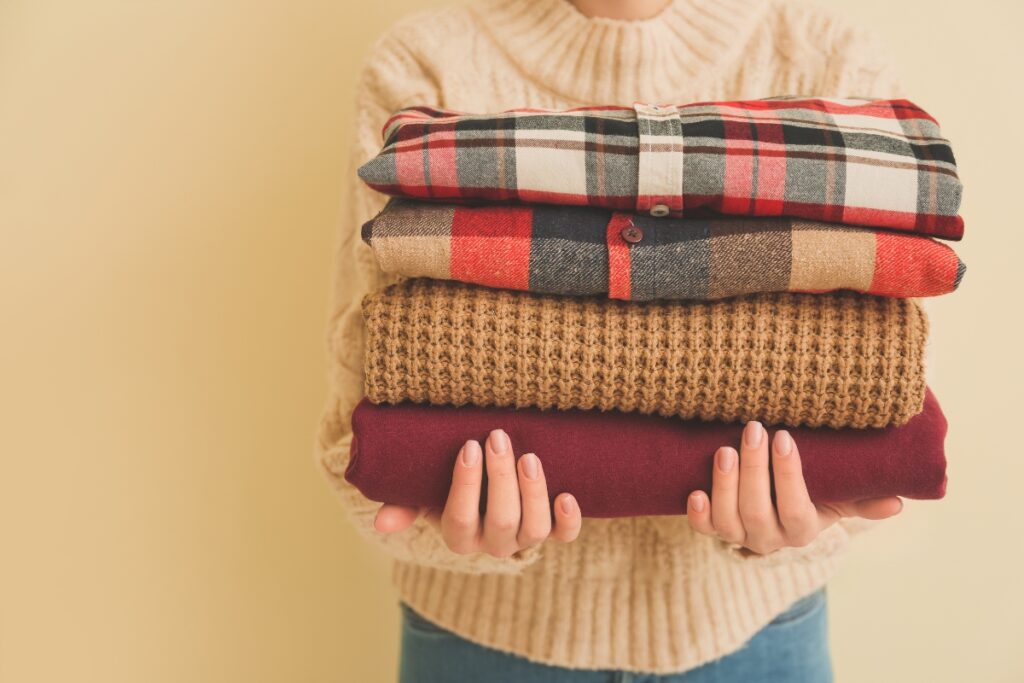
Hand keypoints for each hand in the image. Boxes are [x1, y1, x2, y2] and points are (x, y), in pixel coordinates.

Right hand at [373, 429, 581, 556]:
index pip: (460, 516)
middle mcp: (493, 544)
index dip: (466, 483)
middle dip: (501, 477)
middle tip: (498, 437)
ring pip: (534, 529)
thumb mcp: (425, 495)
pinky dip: (568, 519)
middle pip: (502, 519)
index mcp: (458, 536)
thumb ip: (405, 504)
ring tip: (529, 456)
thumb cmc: (450, 487)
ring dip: (534, 492)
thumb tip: (382, 522)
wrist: (488, 496)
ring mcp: (523, 539)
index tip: (469, 445)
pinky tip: (567, 495)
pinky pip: (564, 536)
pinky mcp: (551, 531)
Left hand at [686, 421, 902, 555]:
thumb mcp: (836, 499)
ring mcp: (739, 536)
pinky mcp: (715, 530)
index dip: (787, 474)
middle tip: (753, 428)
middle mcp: (769, 538)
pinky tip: (695, 492)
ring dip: (724, 485)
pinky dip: (698, 513)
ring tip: (724, 450)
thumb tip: (899, 503)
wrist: (773, 516)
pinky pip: (703, 529)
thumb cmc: (810, 497)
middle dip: (754, 468)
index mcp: (803, 529)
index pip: (795, 506)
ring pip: (728, 520)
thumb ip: (862, 500)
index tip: (784, 436)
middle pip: (756, 510)